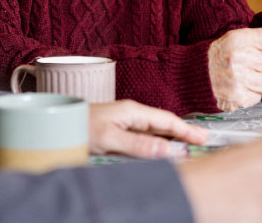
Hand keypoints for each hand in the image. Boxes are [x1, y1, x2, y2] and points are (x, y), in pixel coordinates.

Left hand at [88, 99, 207, 158]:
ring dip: (171, 137)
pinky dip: (157, 141)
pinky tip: (162, 148)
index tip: (202, 137)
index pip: (165, 120)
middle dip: (182, 132)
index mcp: (132, 111)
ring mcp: (124, 121)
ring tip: (187, 145)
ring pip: (154, 130)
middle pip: (163, 124)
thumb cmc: (80, 127)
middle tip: (202, 141)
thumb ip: (139, 145)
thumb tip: (168, 151)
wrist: (59, 123)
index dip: (185, 129)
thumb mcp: (111, 139)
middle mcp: (130, 114)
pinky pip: (144, 135)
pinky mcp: (118, 129)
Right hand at [208, 28, 261, 111]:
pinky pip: (260, 97)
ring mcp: (238, 78)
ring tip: (245, 78)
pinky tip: (238, 88)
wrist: (189, 75)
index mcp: (239, 39)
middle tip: (255, 67)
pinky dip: (252, 95)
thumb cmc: (217, 56)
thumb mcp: (235, 41)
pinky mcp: (237, 97)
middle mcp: (239, 57)